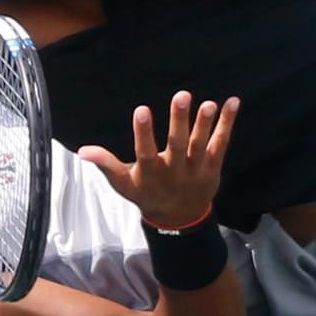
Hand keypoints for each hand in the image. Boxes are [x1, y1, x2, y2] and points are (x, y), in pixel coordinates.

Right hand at [77, 91, 239, 227]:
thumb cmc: (147, 195)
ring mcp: (196, 169)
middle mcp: (174, 171)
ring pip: (201, 144)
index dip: (143, 133)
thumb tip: (83, 150)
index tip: (141, 111)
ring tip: (209, 104)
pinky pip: (221, 143)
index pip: (145, 152)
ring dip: (205, 123)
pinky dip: (227, 124)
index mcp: (150, 173)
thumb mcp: (124, 184)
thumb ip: (106, 165)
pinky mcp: (212, 166)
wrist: (179, 220)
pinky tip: (233, 103)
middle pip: (178, 144)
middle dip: (180, 120)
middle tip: (182, 96)